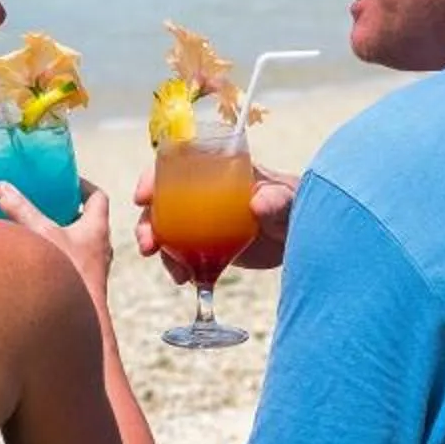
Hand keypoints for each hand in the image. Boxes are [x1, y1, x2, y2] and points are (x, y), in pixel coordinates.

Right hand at [0, 178, 115, 287]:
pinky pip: (71, 262)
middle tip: (44, 202)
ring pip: (78, 242)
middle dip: (66, 209)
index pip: (98, 197)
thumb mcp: (42, 235)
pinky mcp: (82, 286)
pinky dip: (57, 254)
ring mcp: (93, 268)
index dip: (82, 185)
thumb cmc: (68, 275)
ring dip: (61, 233)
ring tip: (37, 228)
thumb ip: (21, 210)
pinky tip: (37, 259)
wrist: (78, 324)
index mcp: (97, 228)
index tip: (64, 180)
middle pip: (87, 219)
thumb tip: (0, 187)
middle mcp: (100, 247)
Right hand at [132, 162, 297, 282]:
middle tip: (148, 246)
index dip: (152, 177)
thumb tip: (257, 203)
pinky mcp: (207, 243)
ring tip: (177, 275)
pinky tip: (189, 280)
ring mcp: (202, 219)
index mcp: (217, 169)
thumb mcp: (289, 201)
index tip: (142, 198)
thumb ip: (277, 200)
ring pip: (168, 229)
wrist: (302, 234)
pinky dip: (180, 266)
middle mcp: (203, 191)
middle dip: (147, 223)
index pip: (175, 163)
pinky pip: (183, 252)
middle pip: (162, 201)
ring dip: (161, 250)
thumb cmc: (296, 206)